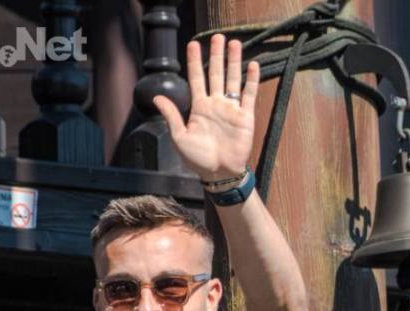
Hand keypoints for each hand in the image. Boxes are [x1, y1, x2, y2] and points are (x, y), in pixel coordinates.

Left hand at [153, 34, 259, 180]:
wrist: (219, 174)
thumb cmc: (198, 159)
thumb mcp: (179, 137)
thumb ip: (171, 115)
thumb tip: (157, 97)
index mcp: (199, 107)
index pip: (196, 78)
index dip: (195, 61)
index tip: (193, 44)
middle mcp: (215, 104)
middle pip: (216, 73)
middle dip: (216, 55)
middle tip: (218, 36)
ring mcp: (231, 109)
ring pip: (232, 79)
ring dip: (234, 61)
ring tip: (234, 43)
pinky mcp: (245, 116)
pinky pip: (249, 95)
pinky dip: (251, 80)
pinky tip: (252, 65)